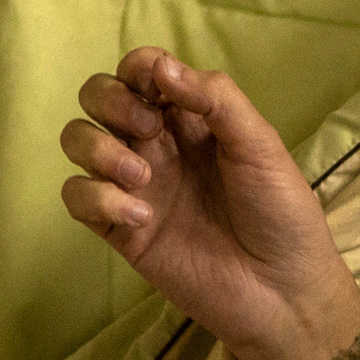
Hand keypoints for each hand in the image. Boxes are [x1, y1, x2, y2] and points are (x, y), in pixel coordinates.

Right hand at [57, 49, 359, 359]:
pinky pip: (77, 197)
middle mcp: (157, 144)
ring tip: (142, 179)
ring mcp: (134, 185)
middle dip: (111, 101)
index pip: (143, 71)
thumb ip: (216, 100)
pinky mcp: (119, 229)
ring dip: (97, 148)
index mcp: (192, 118)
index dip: (139, 67)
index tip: (158, 88)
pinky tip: (141, 218)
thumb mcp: (260, 145)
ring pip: (78, 140)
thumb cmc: (281, 213)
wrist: (282, 293)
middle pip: (99, 96)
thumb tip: (161, 67)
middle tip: (149, 131)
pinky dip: (97, 198)